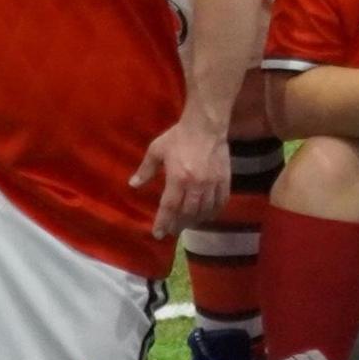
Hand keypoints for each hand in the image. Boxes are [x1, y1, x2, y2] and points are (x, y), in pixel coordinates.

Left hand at [131, 115, 229, 237]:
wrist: (206, 125)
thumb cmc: (179, 137)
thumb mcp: (157, 150)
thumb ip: (146, 169)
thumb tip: (133, 184)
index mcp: (178, 178)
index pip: (170, 207)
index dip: (163, 222)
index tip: (158, 234)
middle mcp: (196, 185)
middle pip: (188, 213)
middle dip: (179, 225)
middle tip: (173, 231)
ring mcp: (212, 183)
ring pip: (205, 211)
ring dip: (195, 221)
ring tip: (188, 224)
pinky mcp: (224, 179)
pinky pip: (221, 202)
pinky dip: (214, 212)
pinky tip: (208, 215)